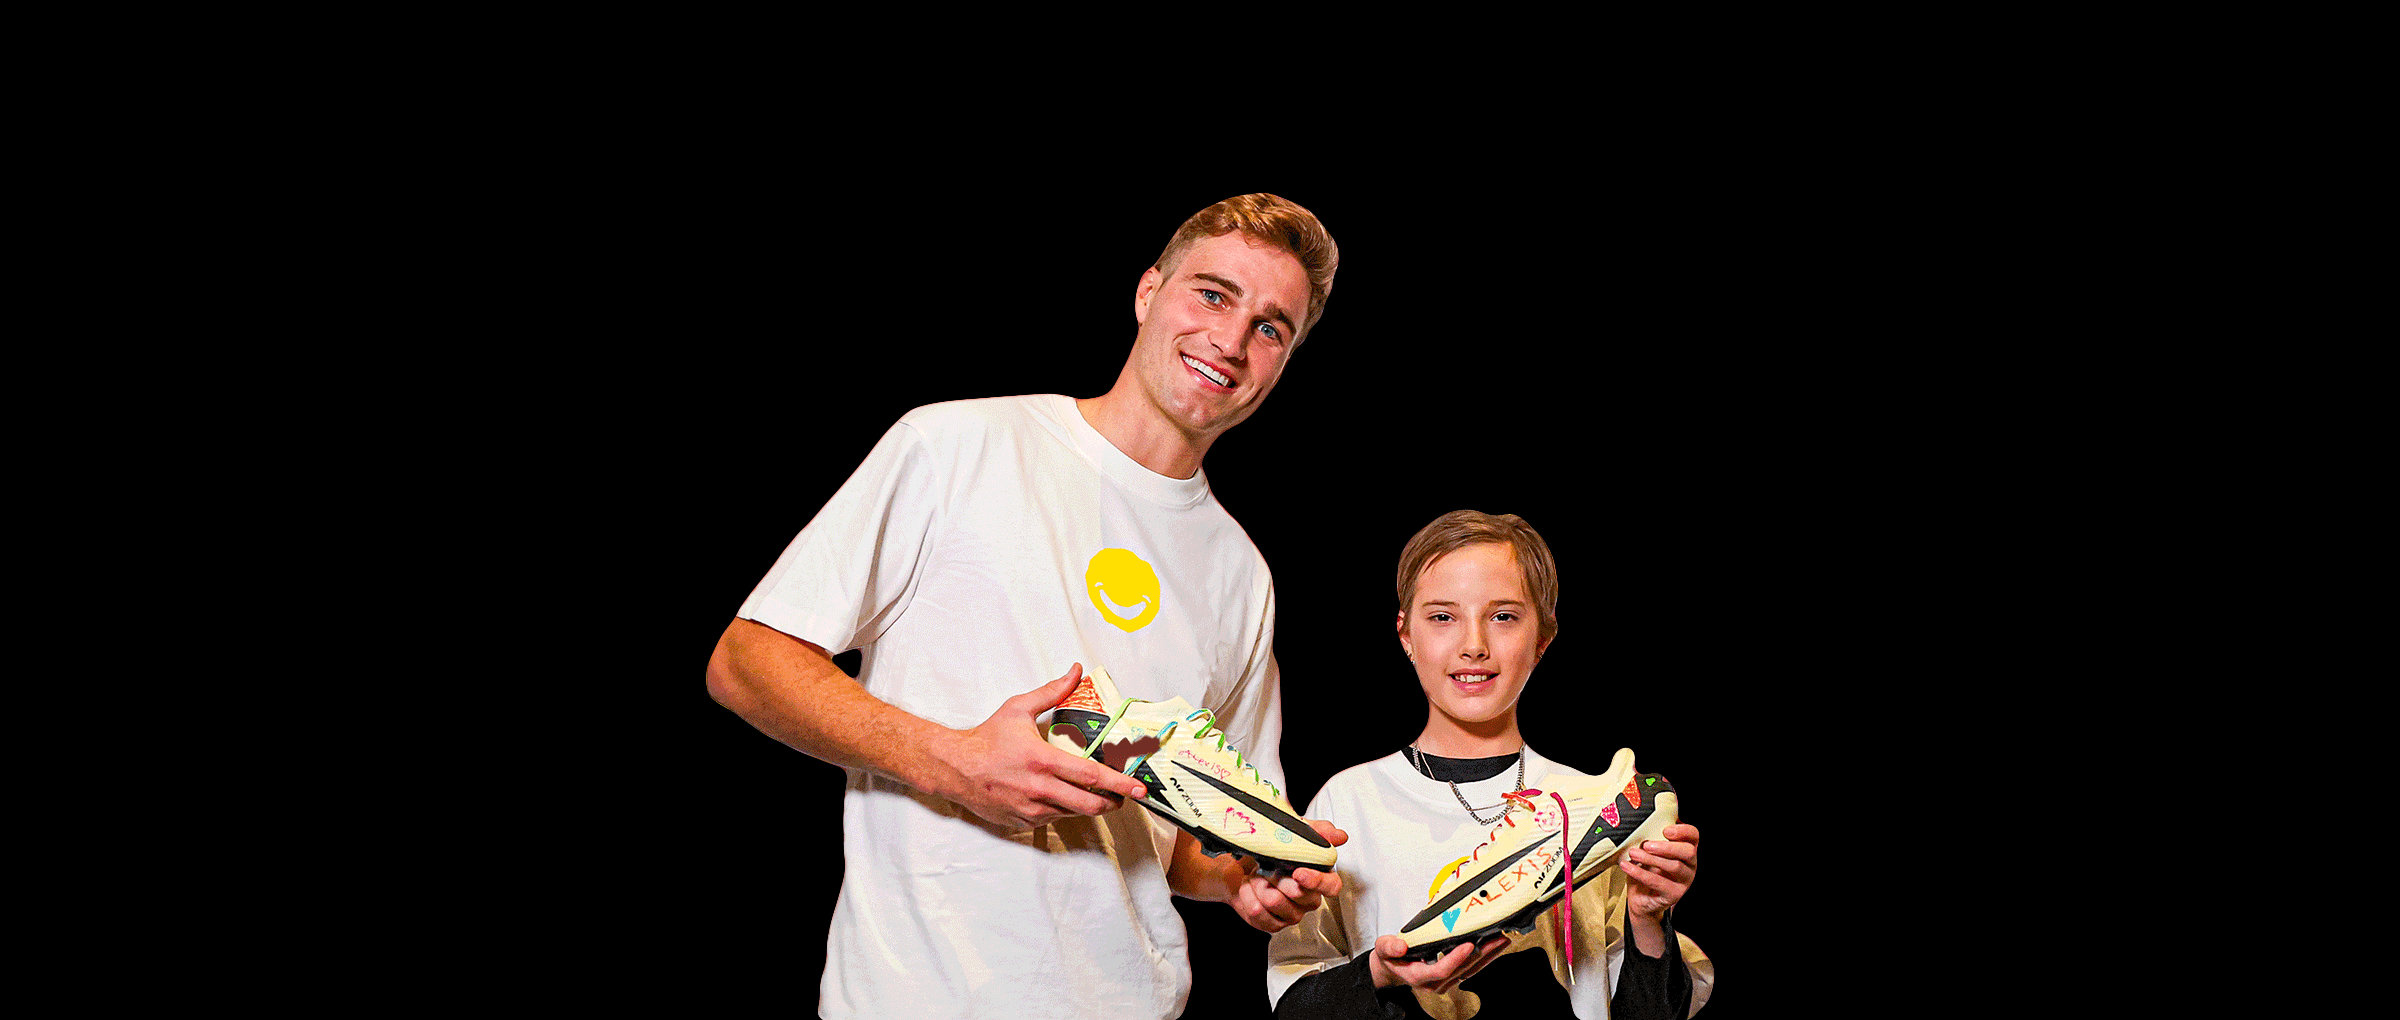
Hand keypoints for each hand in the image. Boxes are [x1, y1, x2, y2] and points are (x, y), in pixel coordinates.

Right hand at [927, 664, 1149, 828]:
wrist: (955, 768)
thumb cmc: (987, 739)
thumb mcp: (1018, 709)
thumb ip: (1052, 692)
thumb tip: (1076, 672)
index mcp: (1043, 761)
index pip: (1092, 776)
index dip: (1119, 783)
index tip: (1138, 787)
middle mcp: (1040, 790)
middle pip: (1090, 804)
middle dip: (1113, 802)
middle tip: (1124, 796)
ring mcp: (1031, 810)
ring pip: (1073, 813)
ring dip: (1089, 805)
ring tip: (1097, 794)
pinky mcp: (1023, 822)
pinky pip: (1053, 819)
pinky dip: (1063, 809)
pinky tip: (1062, 796)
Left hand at [1222, 820, 1347, 933]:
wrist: (1244, 863)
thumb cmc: (1271, 851)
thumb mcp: (1295, 832)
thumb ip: (1318, 832)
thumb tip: (1339, 836)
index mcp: (1319, 878)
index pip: (1331, 886)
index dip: (1316, 881)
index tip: (1299, 873)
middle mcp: (1308, 898)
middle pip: (1298, 894)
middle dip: (1276, 875)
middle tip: (1268, 865)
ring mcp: (1292, 914)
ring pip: (1274, 901)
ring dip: (1258, 883)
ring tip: (1258, 874)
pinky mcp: (1272, 924)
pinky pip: (1257, 912)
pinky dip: (1247, 894)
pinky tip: (1250, 886)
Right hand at [1367, 932, 1510, 992]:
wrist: (1392, 969)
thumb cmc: (1391, 958)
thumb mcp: (1383, 949)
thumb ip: (1389, 947)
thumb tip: (1400, 946)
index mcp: (1418, 976)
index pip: (1441, 970)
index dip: (1456, 958)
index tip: (1468, 944)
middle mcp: (1434, 983)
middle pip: (1462, 970)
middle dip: (1481, 954)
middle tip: (1496, 937)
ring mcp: (1445, 982)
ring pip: (1470, 971)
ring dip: (1488, 956)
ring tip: (1501, 939)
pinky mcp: (1452, 978)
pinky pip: (1471, 969)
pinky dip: (1484, 957)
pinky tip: (1493, 945)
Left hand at [1623, 822, 1699, 920]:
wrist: (1642, 898)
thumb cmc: (1647, 870)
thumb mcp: (1648, 851)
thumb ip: (1650, 836)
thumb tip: (1637, 818)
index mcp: (1686, 849)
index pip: (1693, 836)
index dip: (1683, 831)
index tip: (1666, 830)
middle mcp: (1690, 865)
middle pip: (1689, 852)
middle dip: (1667, 846)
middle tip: (1647, 845)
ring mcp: (1684, 881)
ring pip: (1674, 867)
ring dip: (1651, 858)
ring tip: (1633, 853)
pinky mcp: (1674, 894)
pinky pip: (1658, 883)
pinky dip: (1640, 873)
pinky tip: (1627, 866)